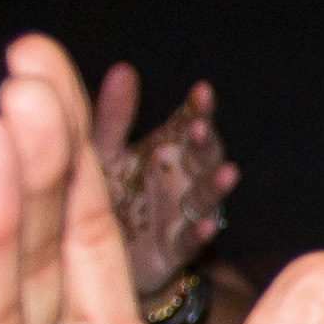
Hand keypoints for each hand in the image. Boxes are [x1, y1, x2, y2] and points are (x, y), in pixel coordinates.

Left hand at [95, 67, 235, 291]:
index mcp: (166, 150)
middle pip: (201, 157)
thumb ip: (114, 116)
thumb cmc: (107, 195)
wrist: (96, 255)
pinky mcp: (172, 252)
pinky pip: (189, 242)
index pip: (189, 122)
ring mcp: (179, 215)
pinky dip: (199, 234)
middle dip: (205, 142)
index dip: (198, 108)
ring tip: (227, 173)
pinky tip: (207, 226)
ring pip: (204, 199)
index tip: (201, 91)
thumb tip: (124, 69)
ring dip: (216, 186)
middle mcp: (180, 180)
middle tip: (200, 128)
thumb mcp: (103, 150)